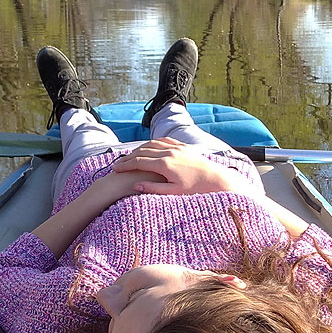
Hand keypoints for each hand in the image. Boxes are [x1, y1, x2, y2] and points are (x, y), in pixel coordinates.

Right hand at [111, 138, 246, 194]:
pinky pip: (164, 140)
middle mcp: (170, 153)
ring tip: (130, 155)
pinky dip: (153, 143)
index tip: (115, 169)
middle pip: (142, 151)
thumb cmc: (196, 189)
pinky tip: (149, 147)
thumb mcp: (173, 192)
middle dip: (128, 156)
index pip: (138, 162)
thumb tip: (136, 185)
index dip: (125, 165)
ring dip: (139, 148)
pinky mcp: (183, 146)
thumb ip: (153, 189)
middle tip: (118, 162)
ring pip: (152, 144)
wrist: (216, 179)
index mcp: (165, 165)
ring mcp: (177, 147)